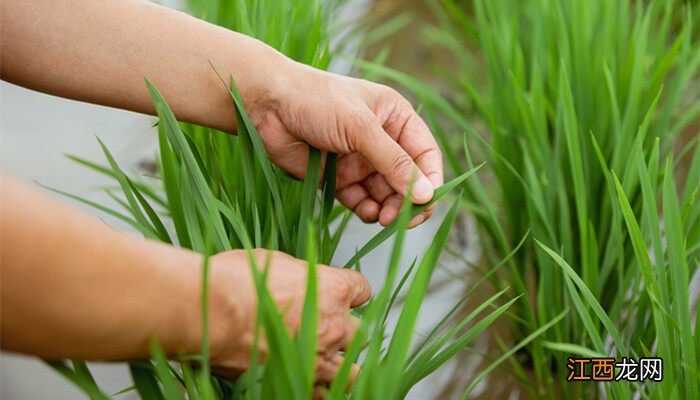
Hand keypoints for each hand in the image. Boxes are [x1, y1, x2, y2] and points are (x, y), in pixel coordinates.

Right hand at [205, 249, 371, 383]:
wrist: (215, 313)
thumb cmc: (237, 283)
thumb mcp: (274, 261)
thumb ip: (298, 276)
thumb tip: (298, 279)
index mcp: (333, 289)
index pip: (361, 289)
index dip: (351, 292)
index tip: (343, 294)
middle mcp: (334, 324)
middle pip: (359, 331)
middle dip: (346, 330)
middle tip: (327, 328)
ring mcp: (320, 357)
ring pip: (353, 370)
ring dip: (342, 364)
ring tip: (325, 361)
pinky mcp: (300, 381)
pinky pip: (324, 394)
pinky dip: (320, 389)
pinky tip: (311, 382)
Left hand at [247, 58, 442, 227]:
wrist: (267, 106)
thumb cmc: (316, 102)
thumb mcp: (360, 128)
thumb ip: (393, 163)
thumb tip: (426, 195)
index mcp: (395, 118)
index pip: (425, 154)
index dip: (431, 180)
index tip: (427, 202)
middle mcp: (382, 140)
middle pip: (408, 180)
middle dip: (409, 201)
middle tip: (403, 220)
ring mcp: (360, 161)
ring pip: (387, 194)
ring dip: (389, 209)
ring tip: (383, 218)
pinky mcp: (339, 179)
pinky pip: (362, 201)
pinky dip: (368, 211)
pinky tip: (367, 214)